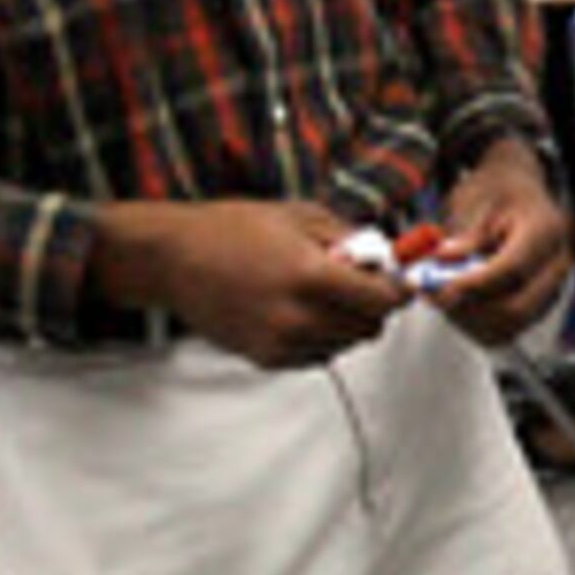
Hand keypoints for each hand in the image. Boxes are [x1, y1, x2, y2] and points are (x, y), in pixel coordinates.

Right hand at [95, 199, 404, 369]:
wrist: (174, 259)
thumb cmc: (232, 229)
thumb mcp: (298, 216)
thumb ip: (348, 238)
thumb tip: (385, 257)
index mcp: (310, 276)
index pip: (382, 301)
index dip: (397, 290)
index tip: (399, 282)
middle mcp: (298, 317)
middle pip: (369, 328)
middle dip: (371, 305)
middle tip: (356, 282)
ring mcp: (281, 342)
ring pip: (345, 344)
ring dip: (344, 321)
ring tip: (316, 292)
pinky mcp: (266, 358)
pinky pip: (317, 355)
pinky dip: (319, 336)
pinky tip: (296, 310)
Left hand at [425, 141, 574, 345]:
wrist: (516, 188)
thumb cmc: (500, 191)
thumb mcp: (476, 200)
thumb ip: (463, 236)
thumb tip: (442, 261)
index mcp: (546, 229)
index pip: (512, 269)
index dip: (472, 284)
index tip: (439, 287)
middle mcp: (556, 264)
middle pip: (515, 307)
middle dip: (468, 307)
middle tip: (433, 295)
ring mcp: (551, 288)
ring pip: (509, 326)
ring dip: (469, 320)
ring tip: (442, 297)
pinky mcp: (538, 306)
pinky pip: (508, 329)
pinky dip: (478, 324)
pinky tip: (459, 304)